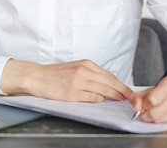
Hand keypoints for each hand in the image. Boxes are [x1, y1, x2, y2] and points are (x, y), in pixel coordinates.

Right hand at [0, 59, 131, 102]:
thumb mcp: (75, 68)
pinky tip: (101, 100)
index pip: (109, 75)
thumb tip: (108, 84)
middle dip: (121, 91)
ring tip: (119, 100)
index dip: (120, 84)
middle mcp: (84, 71)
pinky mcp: (72, 93)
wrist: (37, 76)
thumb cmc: (55, 74)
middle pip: (109, 83)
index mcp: (86, 64)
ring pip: (103, 90)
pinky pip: (92, 98)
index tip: (127, 90)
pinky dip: (99, 100)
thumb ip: (91, 73)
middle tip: (129, 97)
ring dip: (113, 96)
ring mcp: (78, 82)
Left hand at [129, 72, 166, 123]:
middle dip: (145, 114)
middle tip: (144, 112)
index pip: (151, 100)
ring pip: (160, 120)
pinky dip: (162, 120)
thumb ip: (142, 94)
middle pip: (155, 113)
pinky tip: (165, 113)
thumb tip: (134, 103)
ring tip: (155, 111)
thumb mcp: (157, 86)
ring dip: (153, 118)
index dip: (142, 105)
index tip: (141, 105)